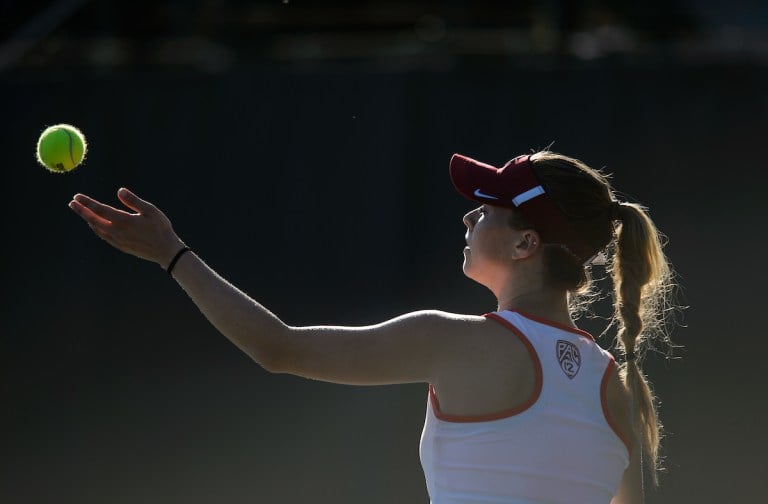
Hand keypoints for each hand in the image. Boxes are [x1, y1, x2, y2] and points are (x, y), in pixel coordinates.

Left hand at [69, 188, 185, 267]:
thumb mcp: (151, 210)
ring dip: (88, 220)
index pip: (100, 209)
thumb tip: (119, 190)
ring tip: (83, 213)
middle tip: (72, 203)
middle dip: (82, 211)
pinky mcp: (121, 247)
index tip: (77, 197)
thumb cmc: (161, 228)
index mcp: (123, 220)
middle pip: (94, 220)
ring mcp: (117, 240)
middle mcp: (117, 231)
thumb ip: (134, 201)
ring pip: (97, 229)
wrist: (165, 251)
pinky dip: (97, 229)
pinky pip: (104, 236)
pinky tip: (97, 226)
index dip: (87, 202)